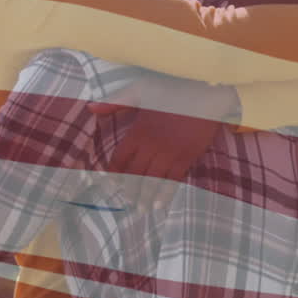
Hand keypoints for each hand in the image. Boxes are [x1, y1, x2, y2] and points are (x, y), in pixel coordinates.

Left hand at [88, 73, 236, 209]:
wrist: (206, 91)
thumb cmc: (173, 88)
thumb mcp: (140, 89)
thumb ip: (116, 101)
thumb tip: (90, 108)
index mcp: (138, 131)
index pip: (121, 158)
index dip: (115, 173)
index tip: (112, 183)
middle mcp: (151, 146)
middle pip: (135, 174)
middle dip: (129, 190)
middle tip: (127, 202)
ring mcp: (170, 153)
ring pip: (152, 181)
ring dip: (144, 197)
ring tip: (140, 209)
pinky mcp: (187, 157)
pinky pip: (173, 180)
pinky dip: (165, 194)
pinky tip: (159, 205)